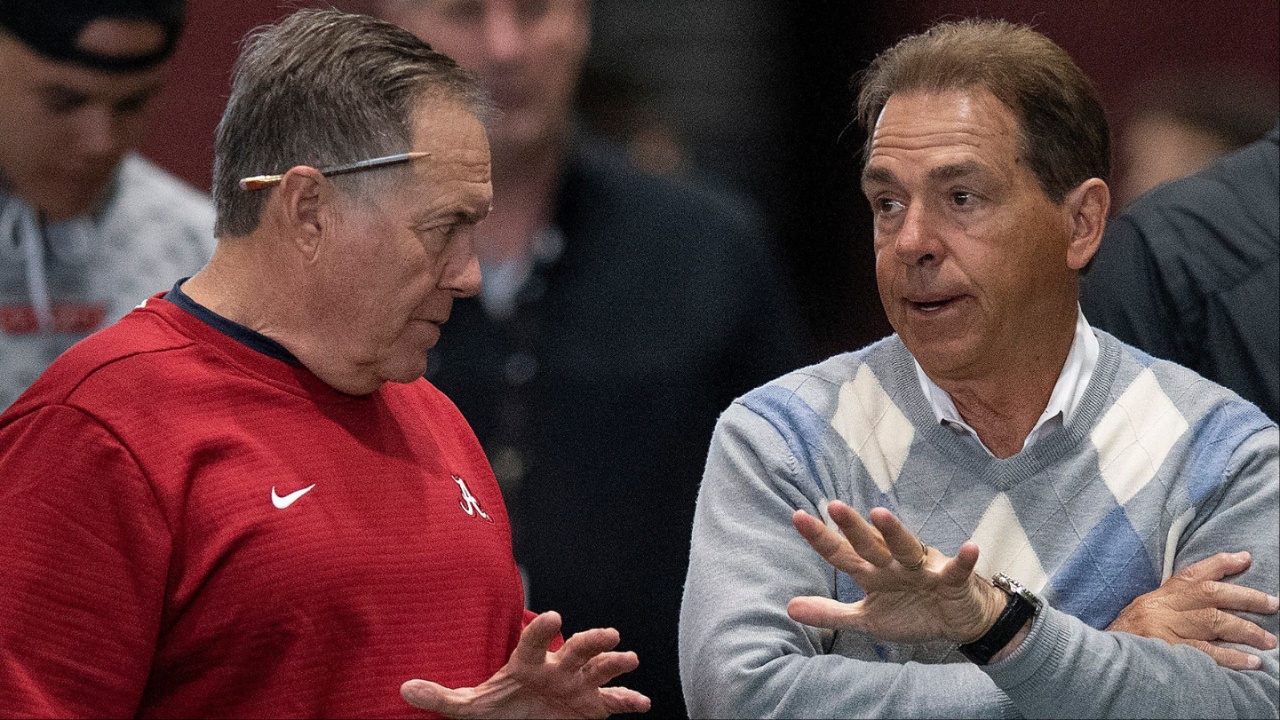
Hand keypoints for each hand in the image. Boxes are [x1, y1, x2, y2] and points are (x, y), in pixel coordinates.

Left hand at [400, 611, 650, 718]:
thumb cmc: (500, 707)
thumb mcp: (470, 708)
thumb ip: (442, 698)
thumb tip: (403, 689)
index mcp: (528, 662)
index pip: (534, 641)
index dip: (543, 630)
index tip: (555, 617)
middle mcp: (558, 668)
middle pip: (577, 648)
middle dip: (592, 639)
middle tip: (608, 633)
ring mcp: (578, 685)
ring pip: (600, 668)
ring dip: (616, 662)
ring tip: (629, 659)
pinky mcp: (593, 706)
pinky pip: (614, 701)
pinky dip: (629, 700)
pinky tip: (642, 703)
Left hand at [788, 502, 1005, 643]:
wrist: (958, 622)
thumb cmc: (912, 613)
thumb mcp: (867, 619)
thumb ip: (831, 613)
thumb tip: (789, 607)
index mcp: (873, 571)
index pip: (842, 553)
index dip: (821, 538)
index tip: (797, 516)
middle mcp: (894, 564)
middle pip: (870, 544)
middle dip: (852, 527)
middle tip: (833, 506)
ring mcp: (923, 568)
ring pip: (906, 547)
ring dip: (894, 532)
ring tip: (880, 514)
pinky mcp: (953, 579)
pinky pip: (958, 569)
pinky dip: (964, 559)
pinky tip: (969, 548)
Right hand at [1109, 552, 1278, 670]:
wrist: (1107, 654)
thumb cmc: (1132, 633)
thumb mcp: (1151, 608)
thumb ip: (1178, 600)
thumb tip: (1213, 593)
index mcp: (1163, 595)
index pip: (1194, 574)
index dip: (1220, 564)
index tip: (1245, 558)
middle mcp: (1167, 608)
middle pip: (1211, 596)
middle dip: (1246, 598)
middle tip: (1273, 603)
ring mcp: (1169, 629)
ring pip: (1213, 623)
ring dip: (1245, 631)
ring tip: (1269, 640)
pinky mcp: (1171, 651)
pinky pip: (1206, 653)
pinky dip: (1230, 657)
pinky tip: (1250, 662)